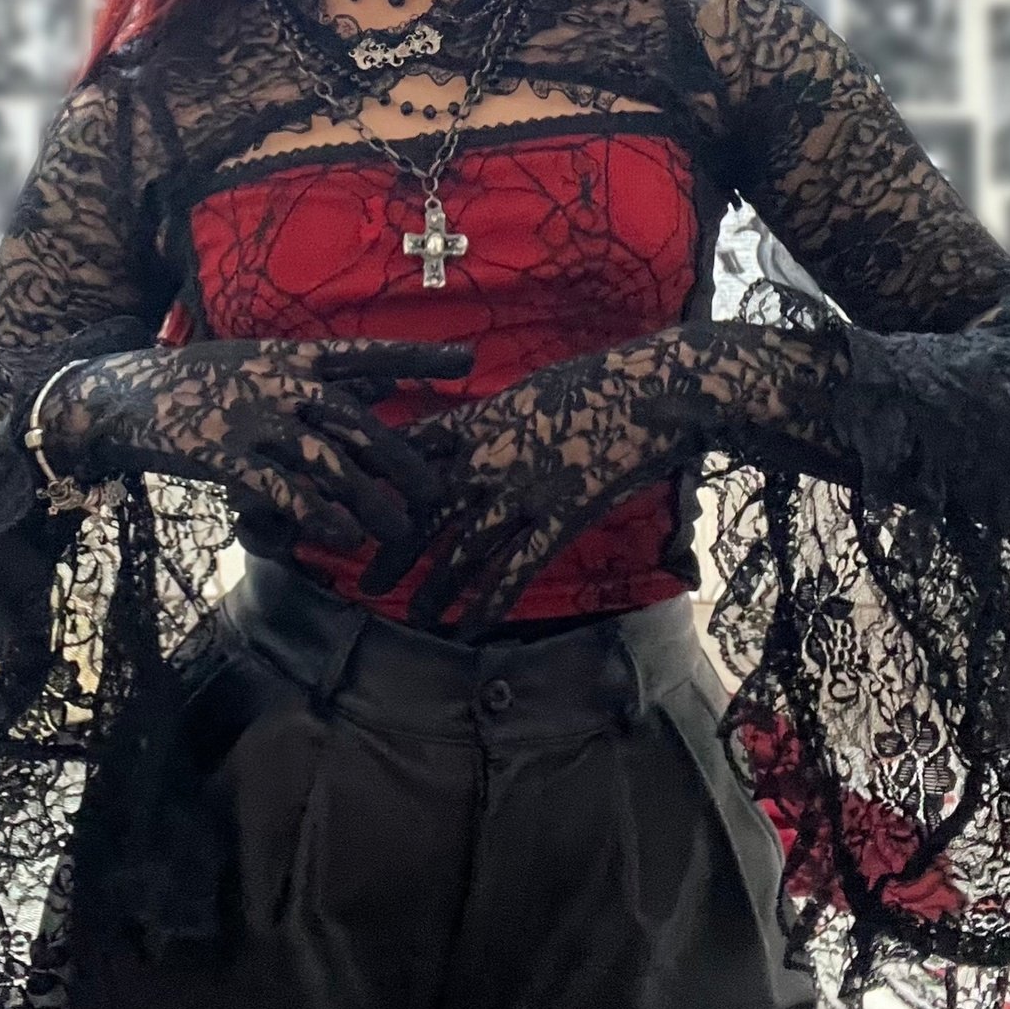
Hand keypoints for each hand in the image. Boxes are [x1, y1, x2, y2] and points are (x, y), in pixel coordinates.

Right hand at [39, 333, 475, 557]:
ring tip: (398, 529)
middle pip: (358, 421)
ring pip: (327, 462)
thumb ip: (321, 378)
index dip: (418, 359)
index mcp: (293, 356)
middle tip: (437, 490)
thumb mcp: (265, 365)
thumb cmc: (202, 383)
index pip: (367, 353)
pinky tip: (342, 536)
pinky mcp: (224, 456)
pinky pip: (282, 490)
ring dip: (367, 499)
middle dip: (403, 458)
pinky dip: (316, 514)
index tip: (468, 361)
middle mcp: (280, 382)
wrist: (123, 395)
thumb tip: (382, 385)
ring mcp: (252, 418)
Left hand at [356, 317, 848, 637]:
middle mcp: (491, 457)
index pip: (414, 454)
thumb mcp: (532, 389)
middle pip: (427, 509)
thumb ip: (497, 417)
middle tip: (366, 583)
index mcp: (481, 420)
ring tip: (411, 615)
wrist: (654, 389)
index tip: (355, 508)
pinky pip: (517, 566)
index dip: (382, 483)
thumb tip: (474, 431)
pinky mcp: (561, 516)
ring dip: (436, 585)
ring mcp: (524, 489)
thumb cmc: (600, 381)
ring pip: (464, 546)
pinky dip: (489, 600)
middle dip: (395, 549)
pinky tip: (468, 627)